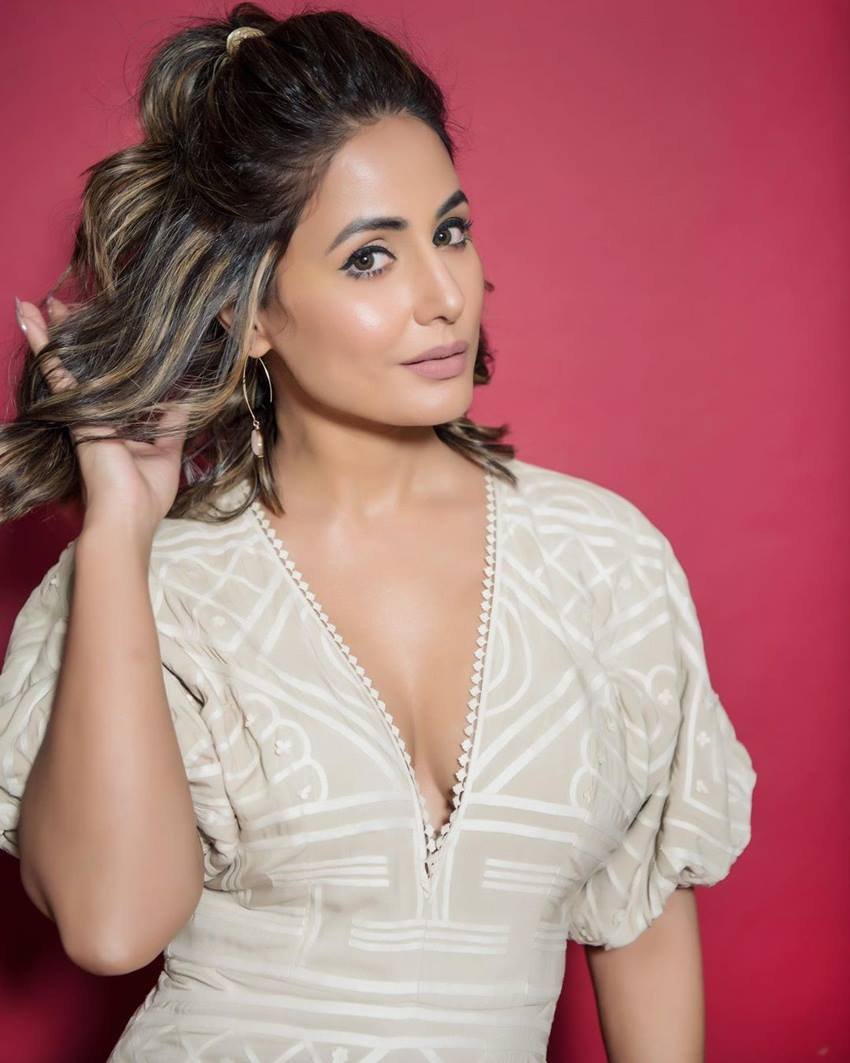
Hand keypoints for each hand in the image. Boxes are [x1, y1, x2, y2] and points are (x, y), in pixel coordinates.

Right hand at [16, 296, 190, 539]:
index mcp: (122, 423)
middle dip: (81, 337)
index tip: (117, 331)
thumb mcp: (168, 453)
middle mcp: (101, 414)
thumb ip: (172, 423)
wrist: (123, 515)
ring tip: (50, 303)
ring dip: (58, 333)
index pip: (119, 380)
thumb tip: (186, 396)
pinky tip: (31, 317)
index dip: (117, 356)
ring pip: (70, 363)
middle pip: (91, 367)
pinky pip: (57, 371)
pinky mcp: (74, 411)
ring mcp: (84, 411)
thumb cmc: (146, 493)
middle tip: (70, 307)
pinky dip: (44, 345)